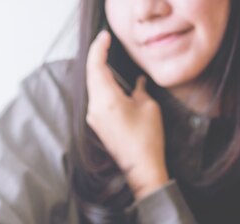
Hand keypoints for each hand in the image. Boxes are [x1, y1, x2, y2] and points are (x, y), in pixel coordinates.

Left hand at [86, 30, 168, 199]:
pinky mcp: (98, 126)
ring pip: (93, 88)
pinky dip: (102, 87)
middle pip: (91, 76)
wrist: (141, 169)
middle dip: (97, 58)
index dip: (99, 49)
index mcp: (106, 100)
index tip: (105, 38)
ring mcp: (94, 118)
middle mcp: (95, 108)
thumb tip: (136, 84)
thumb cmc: (147, 139)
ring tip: (109, 60)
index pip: (96, 67)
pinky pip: (97, 100)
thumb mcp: (148, 107)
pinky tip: (111, 83)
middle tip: (106, 43)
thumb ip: (139, 90)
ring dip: (99, 73)